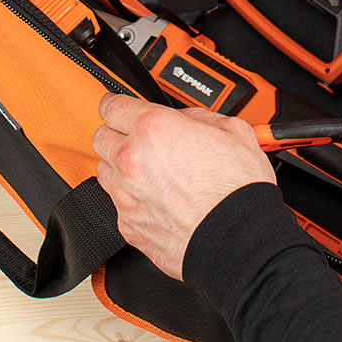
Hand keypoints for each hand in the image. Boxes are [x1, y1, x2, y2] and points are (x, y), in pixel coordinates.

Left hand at [92, 94, 275, 279]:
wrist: (241, 239)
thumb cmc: (239, 191)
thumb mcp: (232, 129)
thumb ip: (197, 117)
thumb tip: (185, 120)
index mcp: (153, 129)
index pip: (112, 105)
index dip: (116, 102)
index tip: (118, 105)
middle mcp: (132, 161)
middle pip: (101, 137)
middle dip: (115, 133)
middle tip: (134, 136)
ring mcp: (127, 196)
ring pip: (104, 170)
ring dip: (119, 166)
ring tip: (146, 170)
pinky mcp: (130, 226)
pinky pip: (117, 204)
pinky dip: (130, 199)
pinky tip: (154, 199)